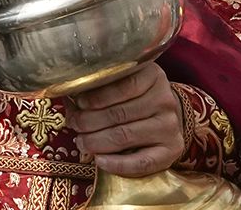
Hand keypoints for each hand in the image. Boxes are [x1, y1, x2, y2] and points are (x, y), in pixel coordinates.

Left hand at [68, 62, 185, 177]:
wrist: (165, 118)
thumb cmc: (135, 99)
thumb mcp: (122, 84)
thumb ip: (100, 89)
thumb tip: (69, 100)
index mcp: (153, 76)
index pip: (124, 85)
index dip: (96, 96)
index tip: (78, 103)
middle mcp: (165, 99)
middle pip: (120, 113)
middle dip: (89, 121)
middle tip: (73, 124)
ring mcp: (170, 126)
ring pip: (125, 136)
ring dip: (96, 142)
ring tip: (81, 142)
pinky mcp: (172, 150)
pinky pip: (141, 162)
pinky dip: (117, 164)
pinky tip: (99, 161)